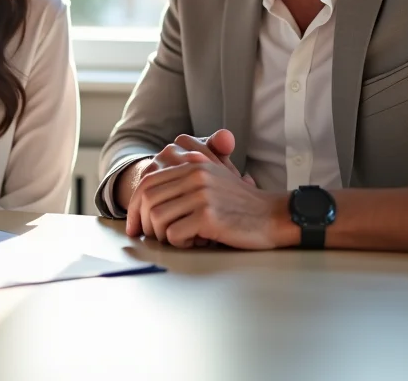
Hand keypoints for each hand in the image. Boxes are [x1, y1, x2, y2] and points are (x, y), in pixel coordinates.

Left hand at [123, 129, 254, 238]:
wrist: (273, 215)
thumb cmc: (240, 205)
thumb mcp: (213, 180)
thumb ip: (183, 182)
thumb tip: (146, 203)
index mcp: (193, 164)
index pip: (148, 182)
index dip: (134, 206)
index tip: (134, 226)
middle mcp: (195, 175)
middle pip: (146, 199)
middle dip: (142, 223)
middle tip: (148, 237)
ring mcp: (201, 194)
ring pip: (156, 218)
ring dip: (162, 235)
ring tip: (180, 238)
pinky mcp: (208, 215)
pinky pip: (174, 234)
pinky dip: (179, 243)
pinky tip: (195, 242)